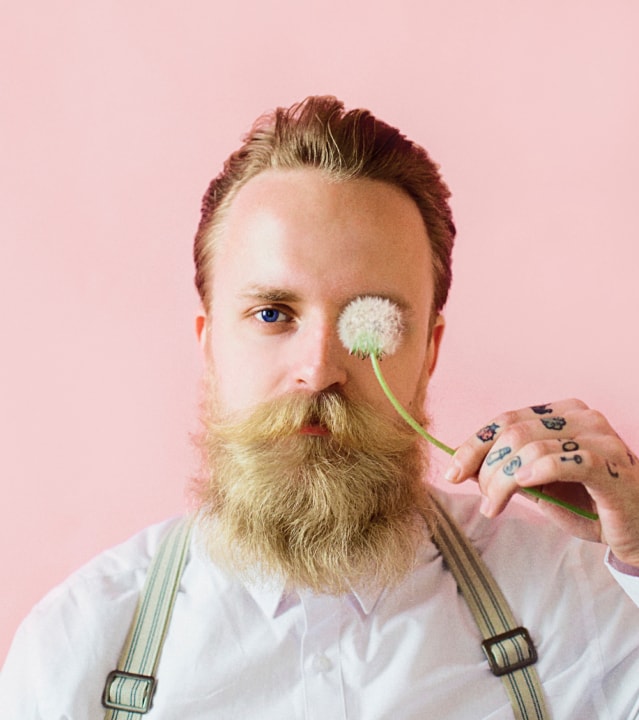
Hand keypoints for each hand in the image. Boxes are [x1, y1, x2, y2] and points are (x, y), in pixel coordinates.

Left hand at [446, 399, 638, 566]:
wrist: (637, 528)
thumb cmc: (586, 502)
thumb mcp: (536, 485)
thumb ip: (504, 471)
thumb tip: (459, 467)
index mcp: (561, 412)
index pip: (505, 421)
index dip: (473, 445)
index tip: (451, 473)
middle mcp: (580, 416)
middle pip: (512, 433)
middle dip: (486, 468)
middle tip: (483, 500)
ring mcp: (598, 436)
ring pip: (529, 447)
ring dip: (502, 481)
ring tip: (494, 506)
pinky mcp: (610, 463)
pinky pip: (563, 460)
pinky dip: (536, 472)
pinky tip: (522, 486)